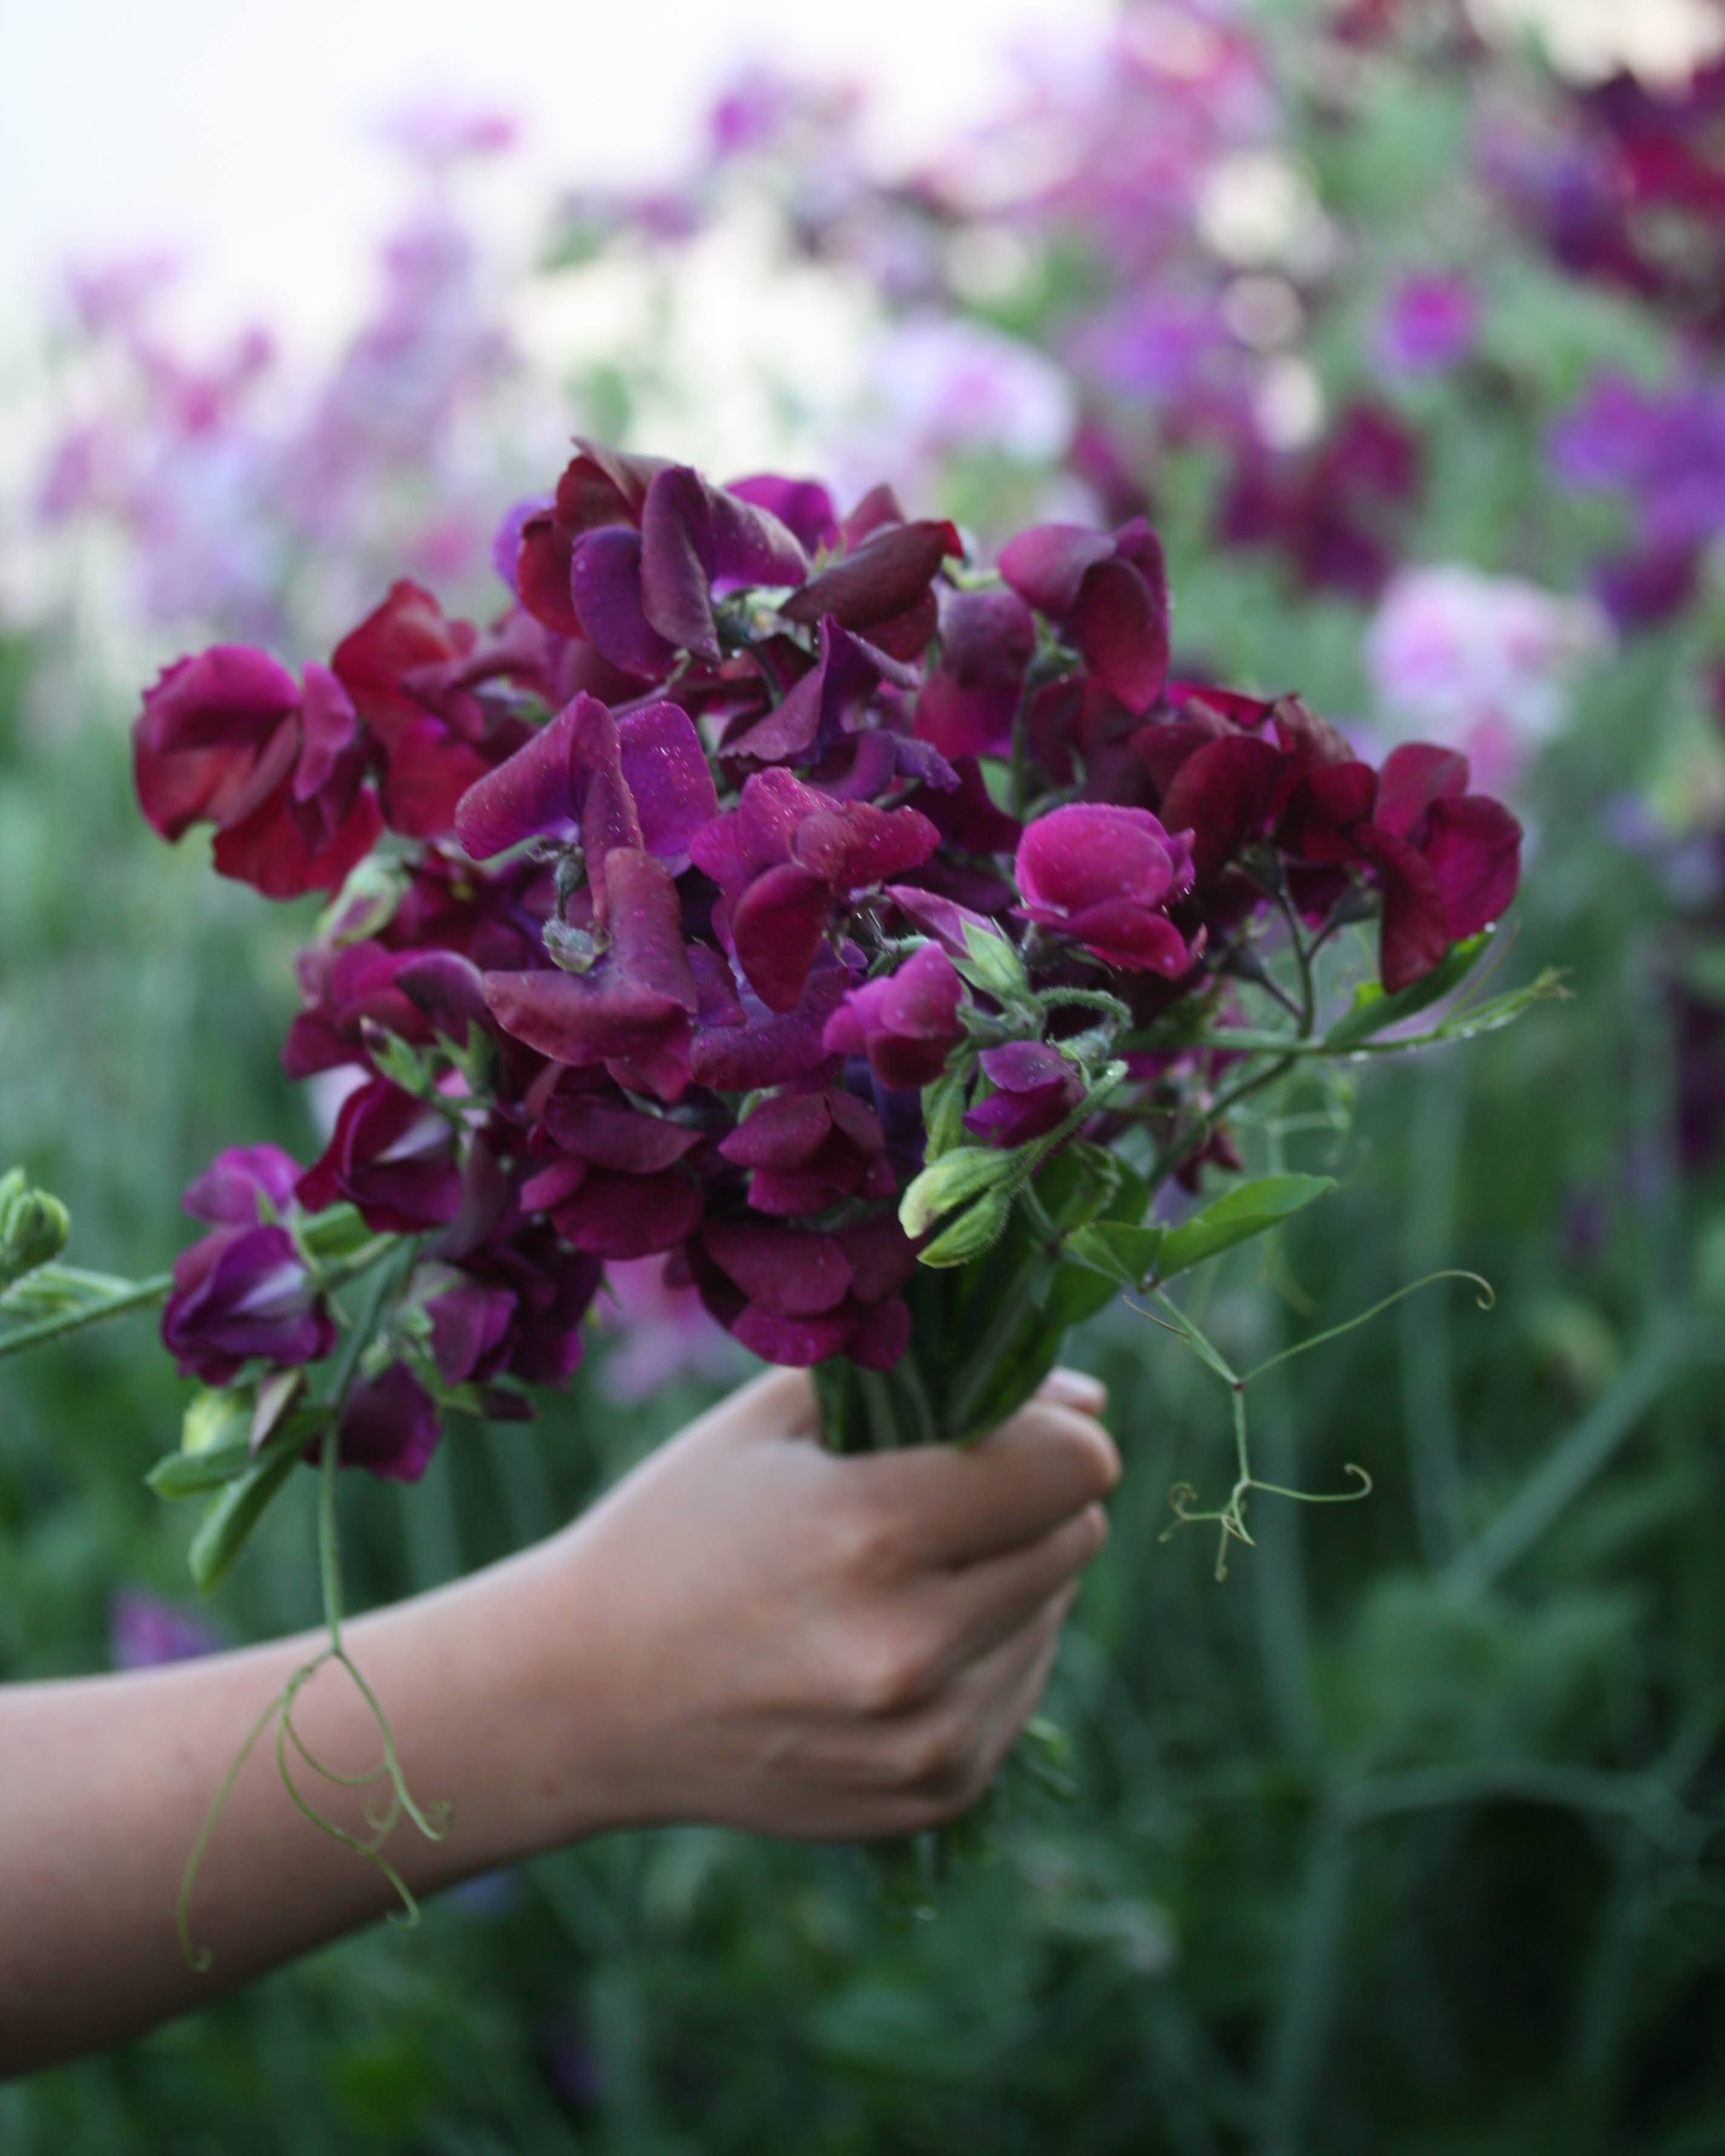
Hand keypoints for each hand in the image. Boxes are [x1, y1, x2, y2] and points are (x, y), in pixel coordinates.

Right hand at [521, 1365, 1117, 1840]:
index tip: (1001, 1419)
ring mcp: (927, 1737)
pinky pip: (1023, 1682)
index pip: (1072, 1466)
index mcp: (870, 1532)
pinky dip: (985, 1645)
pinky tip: (889, 1634)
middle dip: (1029, 1496)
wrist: (586, 1698)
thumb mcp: (777, 1421)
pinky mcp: (935, 1791)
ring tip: (892, 1568)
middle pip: (1076, 1532)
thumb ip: (929, 1382)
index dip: (1051, 1427)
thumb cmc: (678, 1530)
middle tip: (933, 1490)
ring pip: (1056, 1608)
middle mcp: (911, 1648)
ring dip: (1008, 1571)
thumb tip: (1089, 1402)